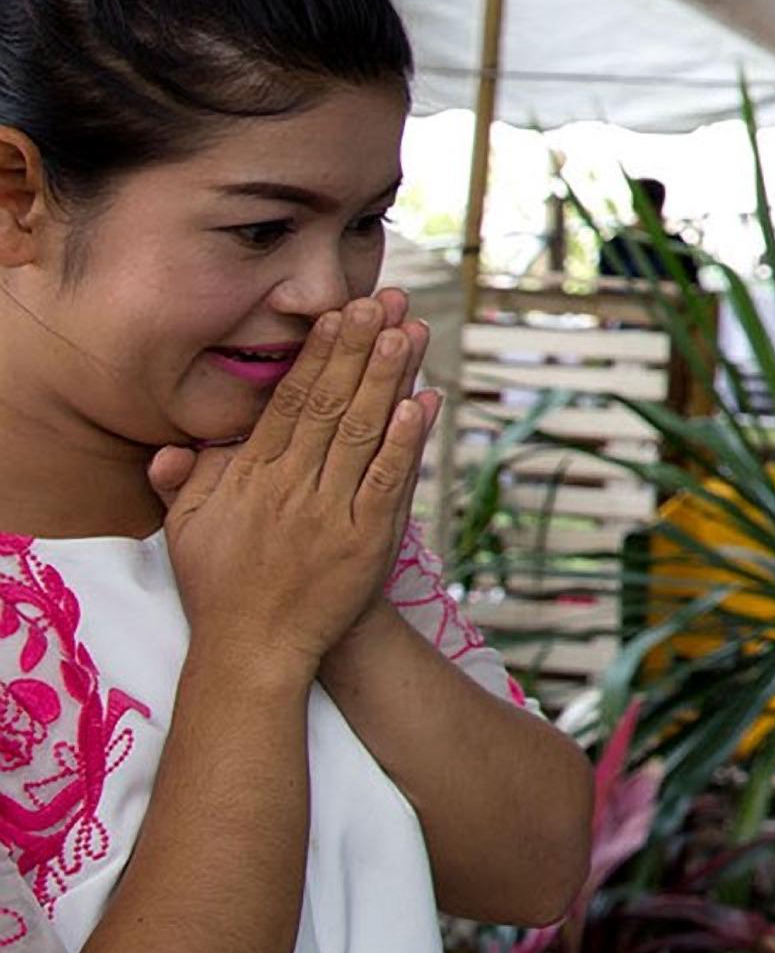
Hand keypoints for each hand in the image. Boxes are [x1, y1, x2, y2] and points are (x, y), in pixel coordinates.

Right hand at [152, 293, 436, 679]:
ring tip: (408, 330)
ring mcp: (329, 514)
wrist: (255, 651)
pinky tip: (424, 402)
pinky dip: (406, 443)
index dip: (317, 355)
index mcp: (250, 477)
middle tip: (381, 301)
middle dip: (357, 349)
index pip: (289, 402)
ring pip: (362, 434)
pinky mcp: (365, 542)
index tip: (339, 313)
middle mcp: (290, 488)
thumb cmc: (222, 585)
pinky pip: (387, 483)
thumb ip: (186, 481)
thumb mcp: (187, 530)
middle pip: (329, 405)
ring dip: (387, 380)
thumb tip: (172, 446)